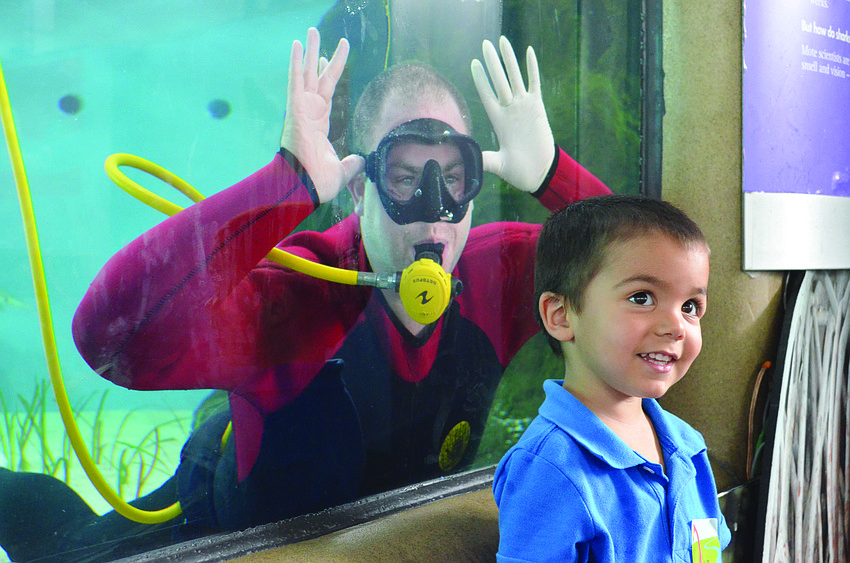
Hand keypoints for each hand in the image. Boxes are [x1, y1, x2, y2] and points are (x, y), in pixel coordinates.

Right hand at [280, 28, 364, 202]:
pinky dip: (295, 62)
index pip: (325, 93)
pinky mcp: (294, 109)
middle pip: (316, 77)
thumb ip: (351, 164)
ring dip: (309, 51)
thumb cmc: (318, 182)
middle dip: (318, 56)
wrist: (305, 187)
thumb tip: (361, 161)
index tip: (327, 59)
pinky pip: (296, 81)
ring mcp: (301, 109)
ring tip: (311, 31)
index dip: (328, 74)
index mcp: (319, 124)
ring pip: (306, 73)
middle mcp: (309, 112)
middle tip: (318, 35)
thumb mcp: (342, 171)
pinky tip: (297, 44)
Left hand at [471, 36, 554, 192]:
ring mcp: (524, 107)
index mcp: (498, 121)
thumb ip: (482, 159)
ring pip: (515, 77)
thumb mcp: (498, 165)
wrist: (541, 173)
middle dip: (492, 62)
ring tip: (502, 41)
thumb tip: (464, 161)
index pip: (486, 95)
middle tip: (485, 44)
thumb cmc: (519, 171)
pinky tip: (528, 51)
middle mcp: (509, 110)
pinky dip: (532, 68)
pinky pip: (534, 83)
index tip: (473, 63)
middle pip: (499, 80)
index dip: (480, 80)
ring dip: (509, 60)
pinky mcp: (538, 108)